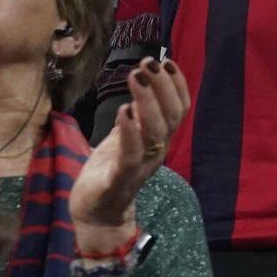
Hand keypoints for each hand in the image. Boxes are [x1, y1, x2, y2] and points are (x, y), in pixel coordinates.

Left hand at [71, 61, 191, 242]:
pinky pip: (131, 155)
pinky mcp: (119, 179)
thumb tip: (144, 83)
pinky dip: (130, 132)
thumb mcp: (125, 137)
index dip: (178, 85)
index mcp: (159, 140)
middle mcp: (156, 151)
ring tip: (136, 76)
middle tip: (148, 63)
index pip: (179, 109)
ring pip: (155, 132)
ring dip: (148, 101)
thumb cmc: (109, 172)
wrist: (96, 215)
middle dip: (163, 87)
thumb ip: (137, 115)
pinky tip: (123, 112)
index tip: (167, 61)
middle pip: (172, 116)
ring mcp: (140, 166)